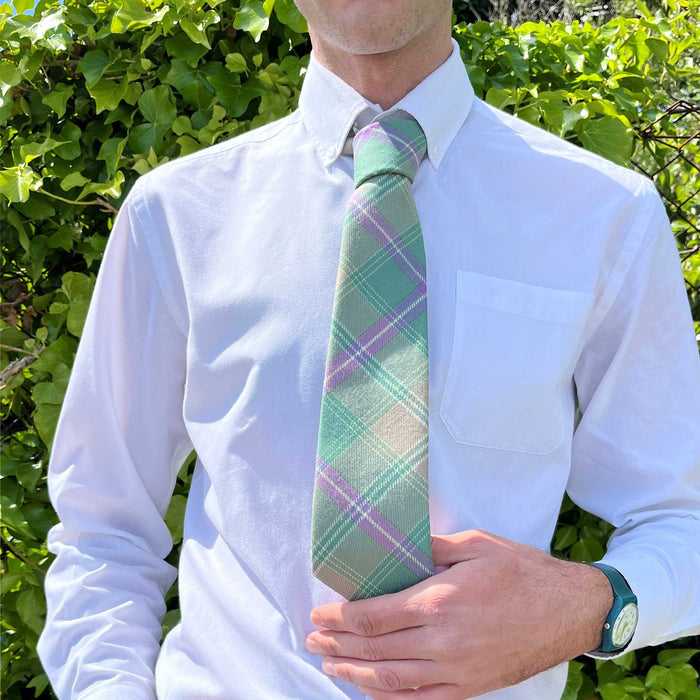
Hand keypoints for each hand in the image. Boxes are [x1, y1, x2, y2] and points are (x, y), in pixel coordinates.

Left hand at [306, 529, 612, 698]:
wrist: (570, 609)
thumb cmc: (522, 571)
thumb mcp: (475, 544)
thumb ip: (431, 546)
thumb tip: (398, 545)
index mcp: (440, 600)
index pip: (375, 615)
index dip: (341, 619)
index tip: (319, 616)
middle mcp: (443, 640)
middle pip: (377, 648)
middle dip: (338, 645)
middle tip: (312, 641)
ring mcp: (457, 669)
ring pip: (393, 680)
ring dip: (355, 673)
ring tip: (329, 666)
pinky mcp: (472, 687)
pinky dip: (391, 699)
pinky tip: (371, 690)